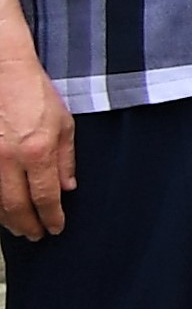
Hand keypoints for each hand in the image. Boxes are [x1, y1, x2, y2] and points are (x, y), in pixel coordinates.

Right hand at [0, 52, 70, 239]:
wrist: (3, 72)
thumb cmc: (35, 94)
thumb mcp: (63, 124)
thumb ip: (66, 159)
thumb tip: (67, 188)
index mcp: (37, 151)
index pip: (45, 196)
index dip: (51, 217)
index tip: (56, 228)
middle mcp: (8, 160)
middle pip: (16, 206)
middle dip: (27, 225)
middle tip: (36, 236)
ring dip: (7, 220)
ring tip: (19, 228)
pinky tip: (2, 209)